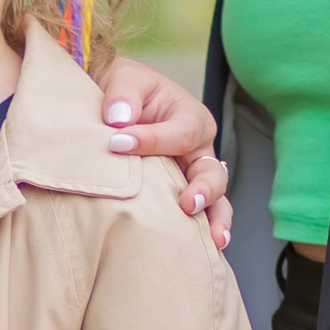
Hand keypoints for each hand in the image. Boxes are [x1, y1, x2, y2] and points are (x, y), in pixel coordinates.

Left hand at [97, 57, 232, 250]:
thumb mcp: (124, 78)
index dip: (151, 141)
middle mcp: (198, 149)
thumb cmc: (124, 90)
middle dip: (204, 190)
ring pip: (215, 199)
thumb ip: (123, 94)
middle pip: (211, 172)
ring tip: (213, 240)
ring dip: (214, 219)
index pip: (179, 134)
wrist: (114, 105)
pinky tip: (203, 252)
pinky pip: (198, 215)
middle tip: (187, 205)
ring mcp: (192, 175)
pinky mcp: (180, 194)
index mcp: (190, 116)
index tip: (117, 144)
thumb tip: (120, 120)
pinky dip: (201, 232)